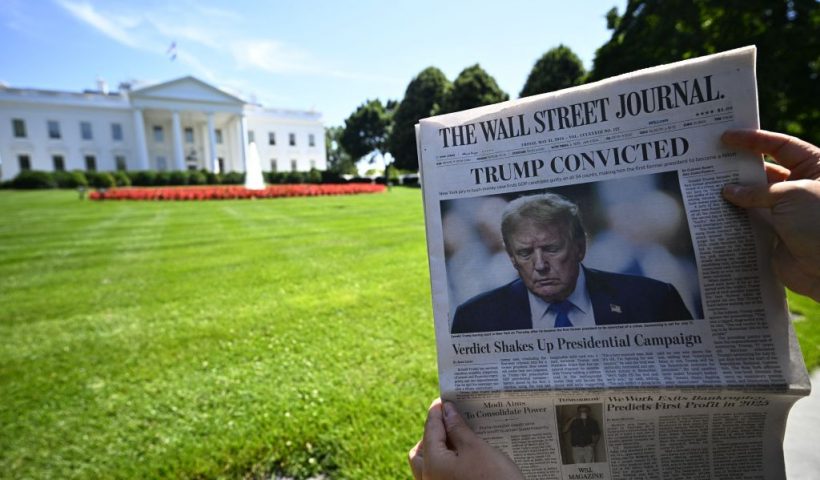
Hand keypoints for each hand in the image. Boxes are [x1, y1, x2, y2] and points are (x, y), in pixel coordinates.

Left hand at [408, 398, 524, 479]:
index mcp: (432, 464)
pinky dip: (447, 462)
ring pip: (430, 465)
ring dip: (439, 448)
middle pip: (421, 451)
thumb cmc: (494, 478)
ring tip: (457, 436)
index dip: (437, 412)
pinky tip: (463, 454)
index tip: (445, 399)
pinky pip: (441, 474)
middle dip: (433, 433)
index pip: (430, 430)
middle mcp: (429, 478)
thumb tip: (447, 410)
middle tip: (448, 419)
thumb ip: (458, 428)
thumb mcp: (476, 448)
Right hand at [721, 129, 819, 300]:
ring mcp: (788, 212)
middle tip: (710, 161)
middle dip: (739, 167)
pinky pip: (751, 221)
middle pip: (766, 171)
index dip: (754, 140)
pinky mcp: (777, 234)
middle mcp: (802, 186)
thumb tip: (728, 190)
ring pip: (755, 198)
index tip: (726, 137)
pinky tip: (714, 212)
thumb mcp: (790, 196)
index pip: (781, 146)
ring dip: (734, 194)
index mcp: (817, 168)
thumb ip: (757, 191)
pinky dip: (734, 218)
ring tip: (706, 186)